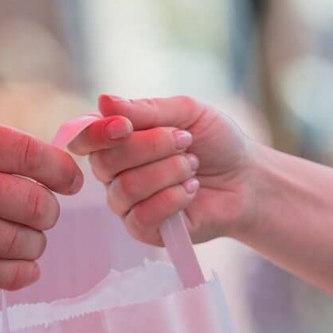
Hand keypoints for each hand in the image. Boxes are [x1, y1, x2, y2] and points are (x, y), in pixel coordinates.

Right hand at [70, 95, 253, 245]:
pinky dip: (171, 198)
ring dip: (167, 172)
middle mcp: (116, 175)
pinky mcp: (145, 232)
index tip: (126, 126)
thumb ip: (146, 110)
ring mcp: (129, 206)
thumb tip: (104, 101)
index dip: (97, 133)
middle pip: (106, 162)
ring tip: (192, 167)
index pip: (85, 140)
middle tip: (185, 142)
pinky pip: (142, 216)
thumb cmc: (216, 143)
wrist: (247, 180)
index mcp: (118, 143)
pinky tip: (191, 191)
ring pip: (126, 188)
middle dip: (151, 146)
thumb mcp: (185, 113)